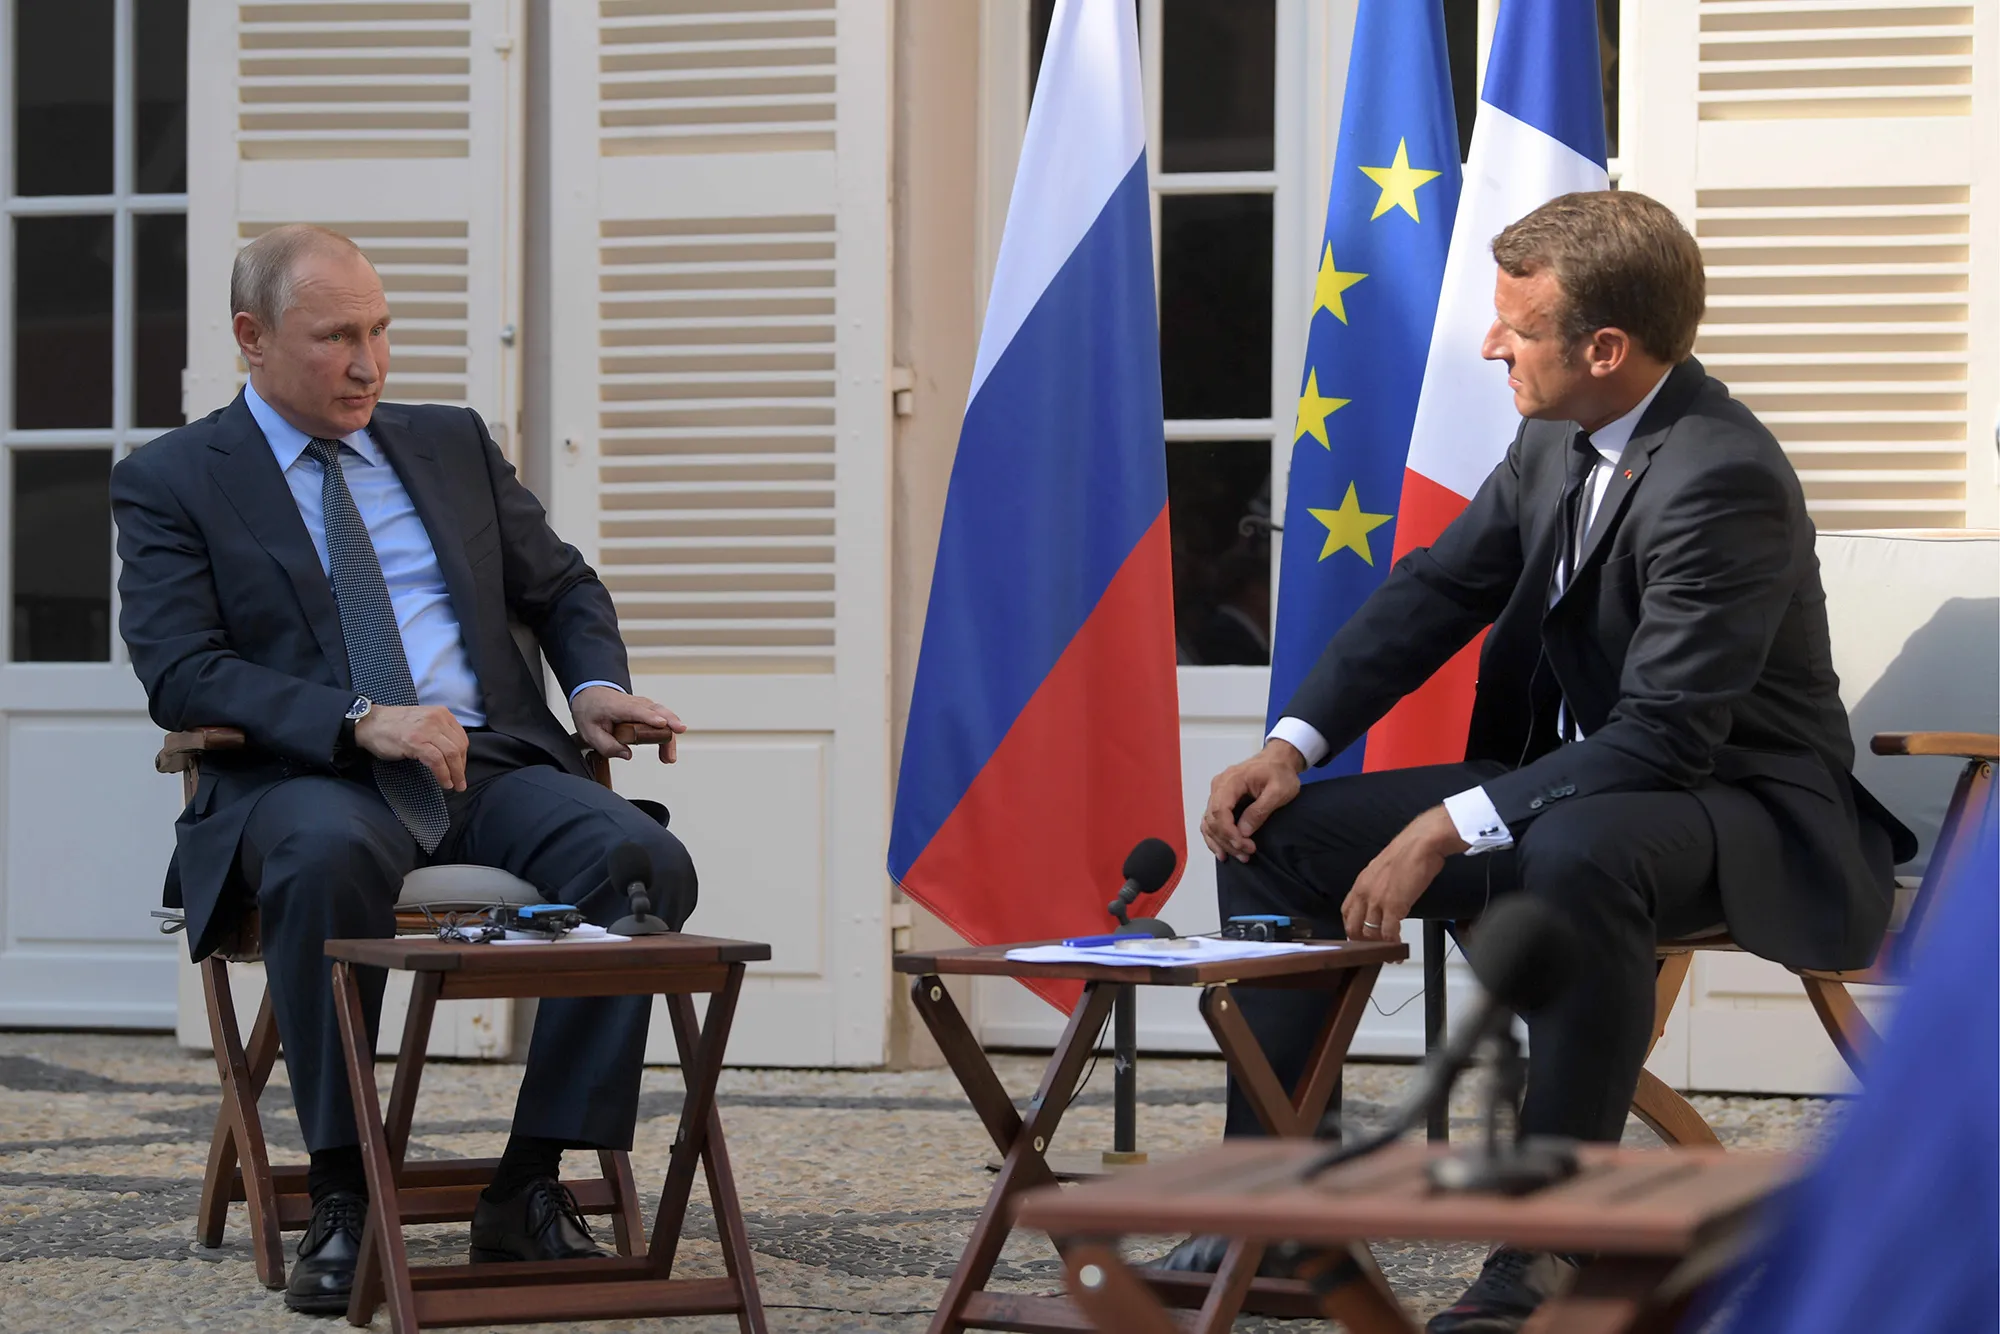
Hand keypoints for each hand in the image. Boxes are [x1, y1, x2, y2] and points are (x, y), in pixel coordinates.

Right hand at [354, 704, 469, 790]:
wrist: (370, 723)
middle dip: (461, 768)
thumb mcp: (423, 722)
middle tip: (460, 782)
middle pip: (459, 747)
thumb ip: (438, 732)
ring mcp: (427, 730)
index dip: (463, 757)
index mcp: (441, 714)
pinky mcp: (416, 742)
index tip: (460, 769)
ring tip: (454, 786)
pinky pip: (437, 760)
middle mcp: (437, 719)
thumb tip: (452, 754)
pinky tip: (444, 782)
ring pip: (451, 754)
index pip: (461, 738)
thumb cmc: (394, 726)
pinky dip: (443, 774)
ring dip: (455, 773)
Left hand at [571, 685, 685, 763]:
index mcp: (618, 706)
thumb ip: (606, 746)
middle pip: (657, 712)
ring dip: (669, 735)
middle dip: (669, 726)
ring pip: (663, 716)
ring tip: (669, 758)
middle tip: (672, 745)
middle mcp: (634, 703)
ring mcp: (643, 706)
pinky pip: (663, 719)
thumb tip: (626, 754)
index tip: (662, 724)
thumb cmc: (590, 710)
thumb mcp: (589, 732)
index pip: (637, 710)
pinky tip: (667, 750)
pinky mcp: (648, 711)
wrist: (590, 695)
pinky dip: (668, 733)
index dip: (650, 717)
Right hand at [1201, 740, 1306, 861]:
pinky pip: (1210, 821)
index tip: (1246, 846)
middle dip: (1228, 841)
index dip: (1229, 833)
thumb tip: (1243, 831)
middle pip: (1212, 820)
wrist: (1278, 759)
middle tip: (1247, 855)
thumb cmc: (1280, 773)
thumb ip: (1260, 810)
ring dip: (1221, 842)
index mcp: (1231, 781)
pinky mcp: (1220, 800)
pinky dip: (1215, 837)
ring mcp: (1217, 793)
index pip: (1219, 811)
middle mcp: (1218, 786)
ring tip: (1239, 857)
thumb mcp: (1279, 791)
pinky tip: (1223, 851)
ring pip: (1209, 823)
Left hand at [1342, 805, 1467, 941]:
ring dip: (1379, 947)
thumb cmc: (1408, 852)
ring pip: (1370, 933)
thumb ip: (1378, 885)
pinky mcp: (1394, 907)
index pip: (1347, 911)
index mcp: (1361, 883)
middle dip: (1362, 942)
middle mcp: (1364, 893)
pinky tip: (1399, 948)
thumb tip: (1383, 897)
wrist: (1420, 844)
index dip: (1351, 927)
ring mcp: (1377, 901)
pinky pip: (1389, 933)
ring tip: (1388, 954)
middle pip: (1354, 926)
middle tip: (1373, 951)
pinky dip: (1393, 944)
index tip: (1358, 936)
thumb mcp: (1383, 869)